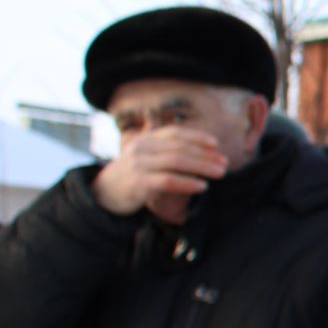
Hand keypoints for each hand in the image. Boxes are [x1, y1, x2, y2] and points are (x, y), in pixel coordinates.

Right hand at [92, 126, 227, 222]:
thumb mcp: (146, 158)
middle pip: (180, 148)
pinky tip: (202, 186)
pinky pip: (168, 181)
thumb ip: (166, 152)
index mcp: (146, 140)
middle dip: (206, 155)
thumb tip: (201, 153)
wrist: (103, 194)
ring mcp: (139, 164)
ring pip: (177, 162)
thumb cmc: (131, 176)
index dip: (197, 136)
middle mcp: (142, 148)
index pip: (175, 133)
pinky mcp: (138, 182)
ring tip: (220, 173)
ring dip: (202, 167)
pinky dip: (188, 182)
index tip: (216, 144)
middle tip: (225, 162)